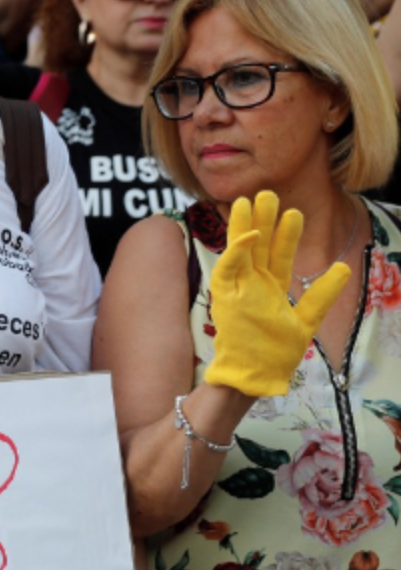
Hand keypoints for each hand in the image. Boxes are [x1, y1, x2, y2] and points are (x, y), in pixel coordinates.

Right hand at [204, 191, 348, 397]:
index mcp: (269, 289)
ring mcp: (237, 290)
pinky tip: (248, 236)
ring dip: (242, 226)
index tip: (293, 211)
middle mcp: (252, 285)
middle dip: (260, 220)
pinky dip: (236, 253)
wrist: (255, 376)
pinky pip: (228, 269)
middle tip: (266, 193)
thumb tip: (343, 269)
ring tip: (246, 201)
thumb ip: (322, 294)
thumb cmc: (275, 354)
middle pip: (256, 246)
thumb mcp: (307, 320)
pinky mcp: (226, 298)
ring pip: (238, 250)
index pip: (278, 254)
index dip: (285, 234)